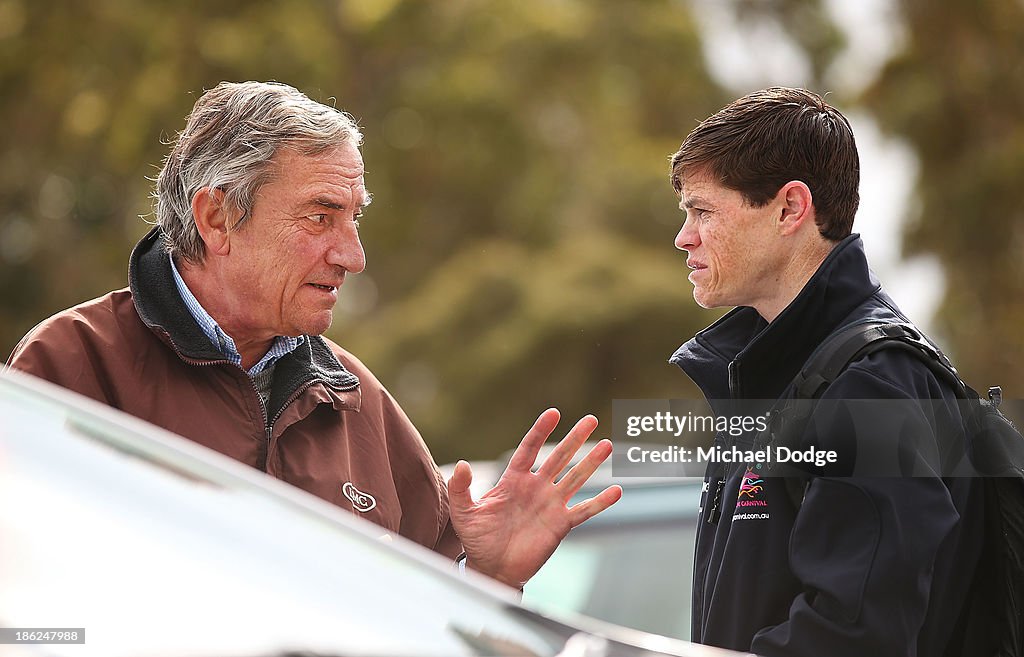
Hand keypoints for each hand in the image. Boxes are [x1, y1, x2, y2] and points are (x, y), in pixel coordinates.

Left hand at [447, 408, 622, 588]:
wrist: (492, 568)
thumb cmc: (477, 539)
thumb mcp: (464, 512)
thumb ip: (460, 488)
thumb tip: (461, 465)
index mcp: (513, 480)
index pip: (529, 448)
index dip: (541, 430)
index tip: (554, 413)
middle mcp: (536, 487)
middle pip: (559, 457)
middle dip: (574, 438)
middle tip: (590, 419)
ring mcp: (551, 505)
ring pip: (575, 479)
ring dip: (592, 463)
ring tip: (607, 445)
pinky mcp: (561, 525)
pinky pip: (584, 511)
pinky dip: (600, 502)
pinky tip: (616, 491)